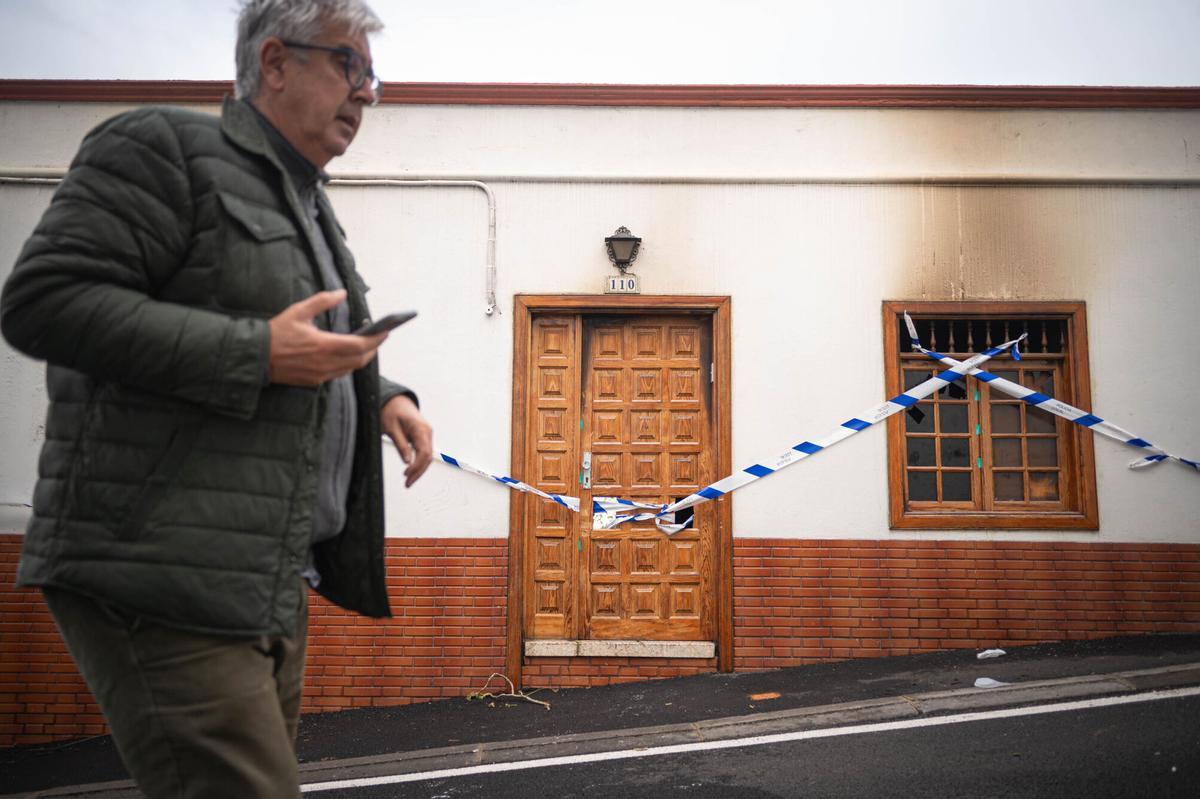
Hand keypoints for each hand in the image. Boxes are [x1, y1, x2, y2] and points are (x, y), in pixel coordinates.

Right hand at [268, 290, 385, 385]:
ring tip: (368, 344)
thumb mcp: (299, 311)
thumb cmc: (277, 332)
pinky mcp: (314, 381)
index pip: (360, 345)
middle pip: (360, 359)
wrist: (256, 357)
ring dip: (362, 357)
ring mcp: (320, 374)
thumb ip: (322, 301)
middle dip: (374, 348)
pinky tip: (349, 354)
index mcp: (323, 345)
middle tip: (380, 337)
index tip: (386, 331)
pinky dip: (349, 364)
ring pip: (351, 368)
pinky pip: (339, 374)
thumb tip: (342, 293)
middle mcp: (325, 363)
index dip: (376, 339)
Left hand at [381, 394, 432, 486]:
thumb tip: (407, 462)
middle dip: (419, 472)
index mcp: (421, 429)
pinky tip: (410, 471)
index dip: (417, 467)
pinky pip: (424, 452)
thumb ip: (401, 445)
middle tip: (407, 484)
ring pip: (427, 456)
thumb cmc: (391, 411)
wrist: (395, 400)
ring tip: (408, 481)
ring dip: (419, 469)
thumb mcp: (391, 428)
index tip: (407, 476)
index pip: (424, 453)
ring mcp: (427, 434)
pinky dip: (418, 462)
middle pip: (428, 457)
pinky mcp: (423, 436)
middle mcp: (427, 432)